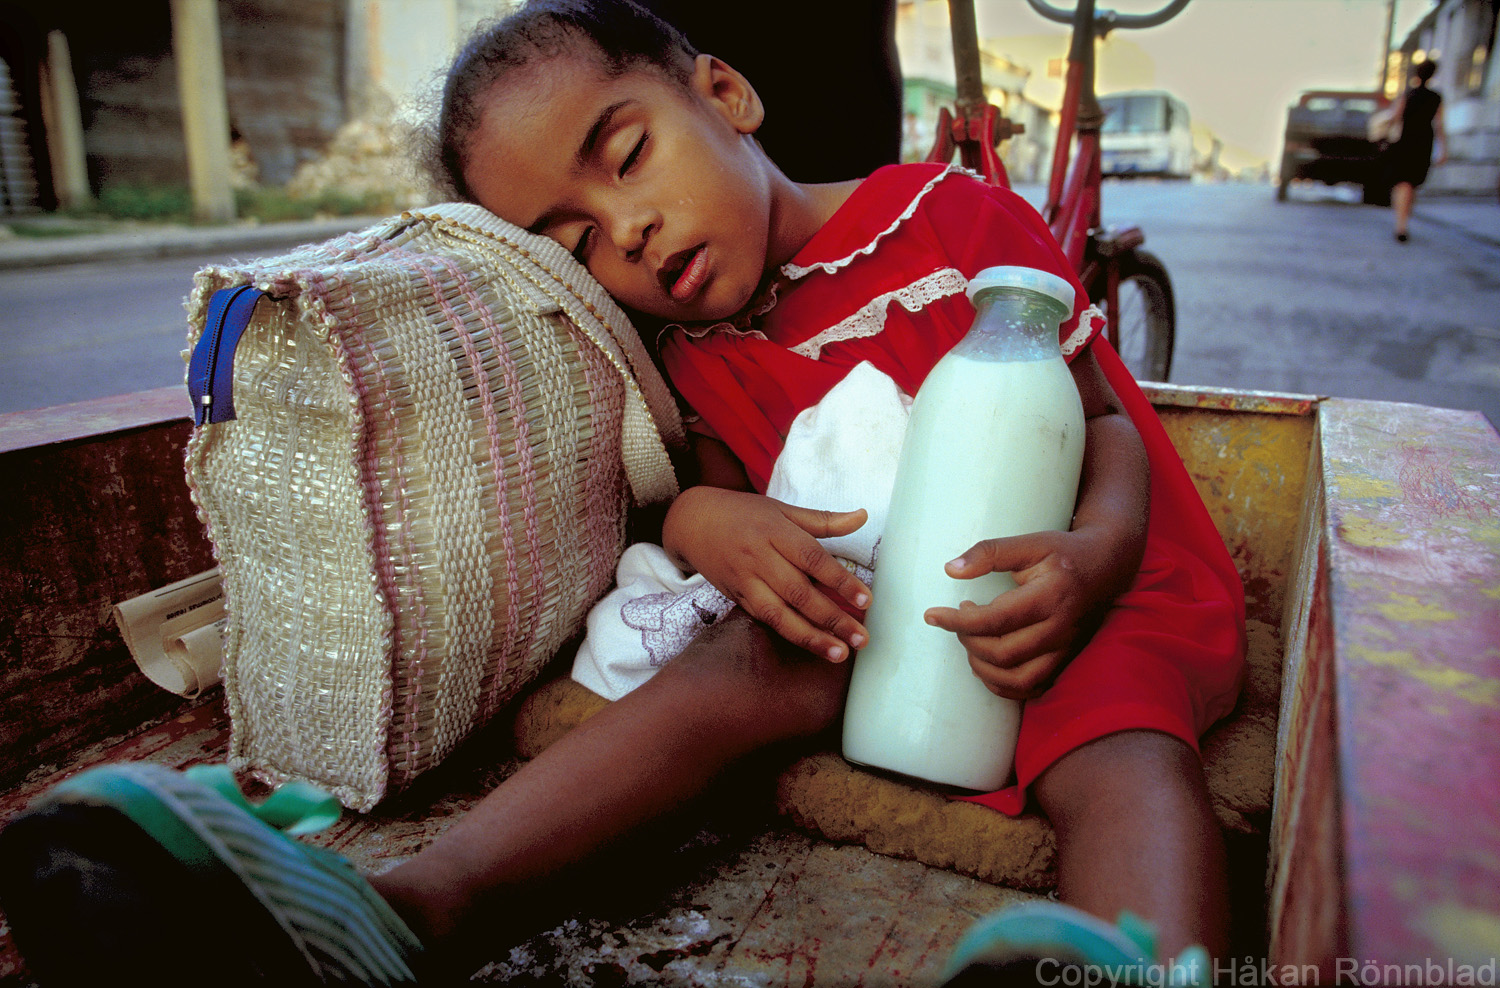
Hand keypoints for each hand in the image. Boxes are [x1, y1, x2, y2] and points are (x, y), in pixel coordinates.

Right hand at [662, 487, 871, 661]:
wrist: (693, 522)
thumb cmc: (744, 513)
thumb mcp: (782, 509)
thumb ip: (824, 520)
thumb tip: (863, 516)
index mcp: (775, 531)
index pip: (813, 559)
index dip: (840, 581)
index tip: (866, 600)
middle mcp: (759, 557)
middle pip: (799, 593)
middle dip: (832, 619)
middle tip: (861, 638)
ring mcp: (746, 580)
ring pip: (779, 614)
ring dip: (811, 637)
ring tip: (839, 653)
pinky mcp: (737, 597)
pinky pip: (764, 619)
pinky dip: (789, 633)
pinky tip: (812, 645)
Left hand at [922, 528, 1114, 699]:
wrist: (1106, 567)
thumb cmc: (1064, 553)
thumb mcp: (1030, 542)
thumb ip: (990, 552)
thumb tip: (950, 569)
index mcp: (1050, 596)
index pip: (995, 619)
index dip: (957, 622)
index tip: (933, 615)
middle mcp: (1060, 628)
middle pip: (1003, 653)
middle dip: (968, 641)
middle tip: (958, 620)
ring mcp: (1066, 649)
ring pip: (1018, 678)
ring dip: (983, 668)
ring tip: (970, 642)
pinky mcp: (1066, 660)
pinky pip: (1033, 688)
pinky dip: (1004, 685)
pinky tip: (987, 666)